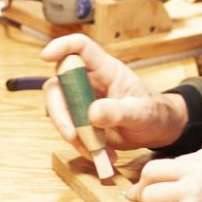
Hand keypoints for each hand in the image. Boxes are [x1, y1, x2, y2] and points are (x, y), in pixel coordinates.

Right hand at [40, 34, 187, 154]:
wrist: (156, 130)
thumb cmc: (152, 112)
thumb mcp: (141, 113)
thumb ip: (118, 111)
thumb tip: (92, 114)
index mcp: (105, 69)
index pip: (80, 47)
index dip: (62, 46)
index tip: (46, 56)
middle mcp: (89, 82)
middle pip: (59, 85)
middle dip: (59, 111)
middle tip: (71, 135)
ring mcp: (83, 101)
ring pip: (60, 111)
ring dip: (73, 135)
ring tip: (98, 151)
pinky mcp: (81, 120)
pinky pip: (70, 131)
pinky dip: (81, 146)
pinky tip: (102, 155)